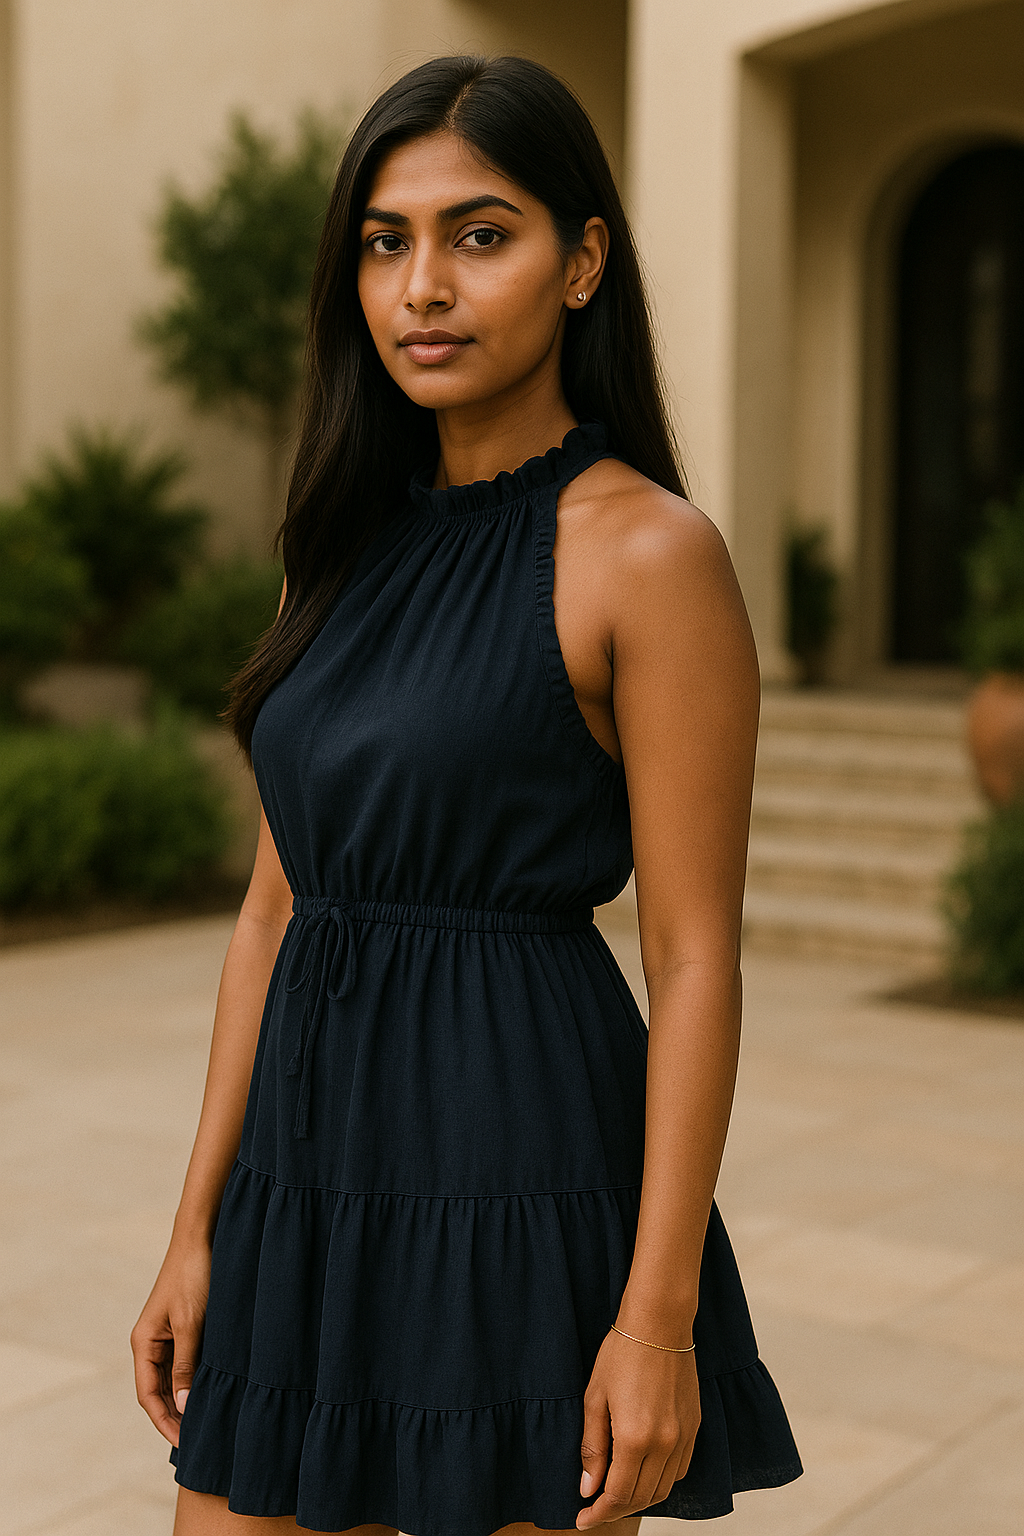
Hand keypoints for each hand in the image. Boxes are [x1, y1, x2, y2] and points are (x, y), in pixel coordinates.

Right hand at [130, 1238, 211, 1446]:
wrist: (201, 1237)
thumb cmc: (193, 1275)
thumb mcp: (191, 1323)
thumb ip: (186, 1364)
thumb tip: (184, 1405)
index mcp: (144, 1343)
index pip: (148, 1395)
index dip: (164, 1421)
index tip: (184, 1443)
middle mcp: (151, 1342)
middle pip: (160, 1391)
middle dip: (175, 1417)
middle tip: (199, 1442)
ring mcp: (167, 1335)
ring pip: (174, 1379)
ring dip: (186, 1400)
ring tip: (206, 1425)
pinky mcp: (184, 1327)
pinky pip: (186, 1363)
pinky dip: (195, 1380)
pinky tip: (210, 1394)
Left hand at [576, 1327, 699, 1527]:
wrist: (659, 1323)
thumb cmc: (622, 1354)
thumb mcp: (594, 1398)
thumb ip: (593, 1447)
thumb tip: (588, 1489)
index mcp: (635, 1438)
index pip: (618, 1495)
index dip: (599, 1513)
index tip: (582, 1519)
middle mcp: (665, 1444)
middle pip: (642, 1497)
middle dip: (616, 1509)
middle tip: (594, 1509)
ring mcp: (684, 1436)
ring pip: (664, 1489)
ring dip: (640, 1499)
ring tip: (617, 1494)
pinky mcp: (695, 1427)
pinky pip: (681, 1470)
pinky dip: (662, 1481)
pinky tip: (644, 1473)